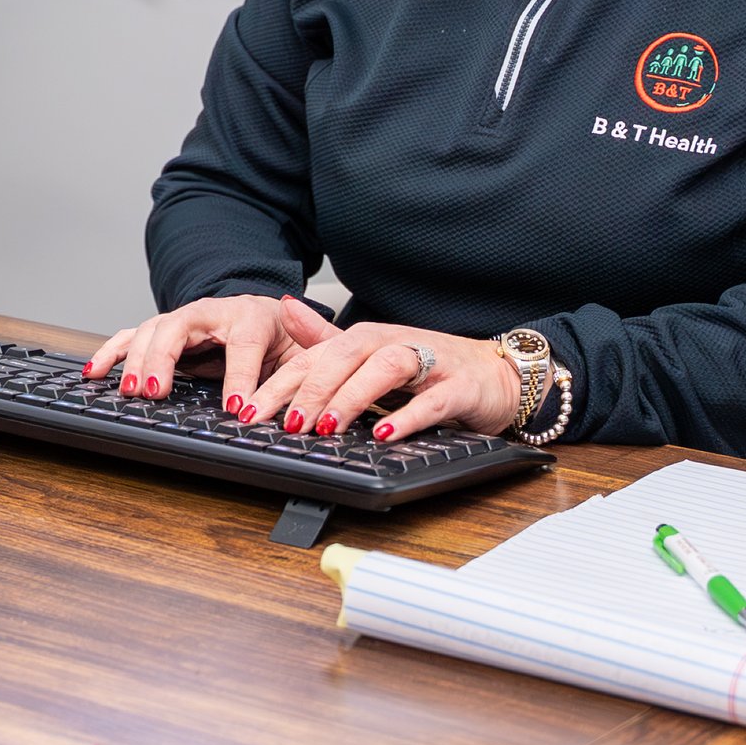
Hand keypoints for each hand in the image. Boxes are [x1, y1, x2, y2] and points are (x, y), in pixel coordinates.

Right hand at [84, 293, 313, 416]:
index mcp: (253, 316)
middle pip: (180, 326)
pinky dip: (112, 353)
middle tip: (157, 392)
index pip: (244, 343)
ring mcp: (184, 320)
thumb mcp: (305, 354)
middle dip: (164, 359)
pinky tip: (95, 371)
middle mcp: (212, 312)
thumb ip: (301, 372)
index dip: (239, 375)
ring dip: (135, 359)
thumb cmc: (285, 339)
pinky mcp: (165, 332)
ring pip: (151, 330)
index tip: (236, 408)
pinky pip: (132, 337)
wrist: (272, 317)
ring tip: (130, 390)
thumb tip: (287, 404)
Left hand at [245, 297, 524, 440]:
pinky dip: (408, 417)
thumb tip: (285, 308)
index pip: (315, 356)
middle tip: (284, 423)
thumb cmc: (430, 367)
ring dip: (353, 396)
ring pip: (386, 368)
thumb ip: (327, 338)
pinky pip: (433, 400)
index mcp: (367, 339)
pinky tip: (386, 436)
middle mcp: (393, 343)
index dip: (280, 383)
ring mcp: (429, 362)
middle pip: (346, 356)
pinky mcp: (460, 387)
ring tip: (327, 426)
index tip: (250, 411)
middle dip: (311, 389)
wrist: (496, 374)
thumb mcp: (371, 353)